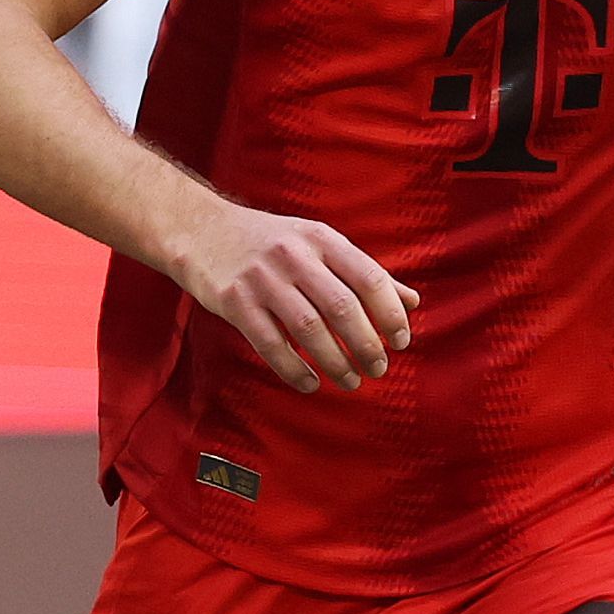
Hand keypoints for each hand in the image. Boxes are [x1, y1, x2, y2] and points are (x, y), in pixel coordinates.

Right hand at [168, 199, 415, 392]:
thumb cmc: (271, 242)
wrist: (200, 230)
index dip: (390, 313)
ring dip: (335, 362)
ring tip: (351, 381)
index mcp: (321, 238)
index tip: (401, 341)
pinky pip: (270, 344)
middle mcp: (294, 255)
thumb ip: (363, 272)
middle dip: (366, 345)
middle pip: (342, 307)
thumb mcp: (318, 243)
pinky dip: (294, 369)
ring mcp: (262, 279)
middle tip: (379, 369)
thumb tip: (412, 302)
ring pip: (308, 330)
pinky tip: (310, 383)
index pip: (368, 277)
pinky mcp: (234, 302)